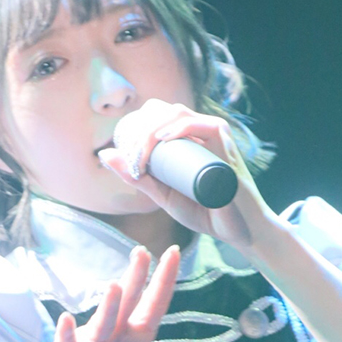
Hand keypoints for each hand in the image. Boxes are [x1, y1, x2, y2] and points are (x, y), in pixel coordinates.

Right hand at [19, 243, 216, 341]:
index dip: (164, 283)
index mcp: (133, 339)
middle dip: (136, 279)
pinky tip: (67, 320)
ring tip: (114, 286)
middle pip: (127, 304)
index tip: (174, 252)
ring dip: (107, 307)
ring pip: (101, 323)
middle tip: (144, 252)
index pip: (153, 308)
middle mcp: (112, 334)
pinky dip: (67, 333)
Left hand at [97, 99, 280, 260]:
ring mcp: (213, 134)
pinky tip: (164, 139)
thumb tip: (105, 153)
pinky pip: (201, 125)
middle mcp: (199, 130)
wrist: (236, 230)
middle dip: (140, 130)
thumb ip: (136, 176)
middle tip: (132, 159)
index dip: (135, 127)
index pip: (155, 115)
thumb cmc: (204, 212)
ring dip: (153, 132)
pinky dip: (180, 129)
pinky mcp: (225, 142)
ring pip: (177, 115)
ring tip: (142, 155)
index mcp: (185, 138)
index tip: (125, 154)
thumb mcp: (162, 194)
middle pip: (163, 111)